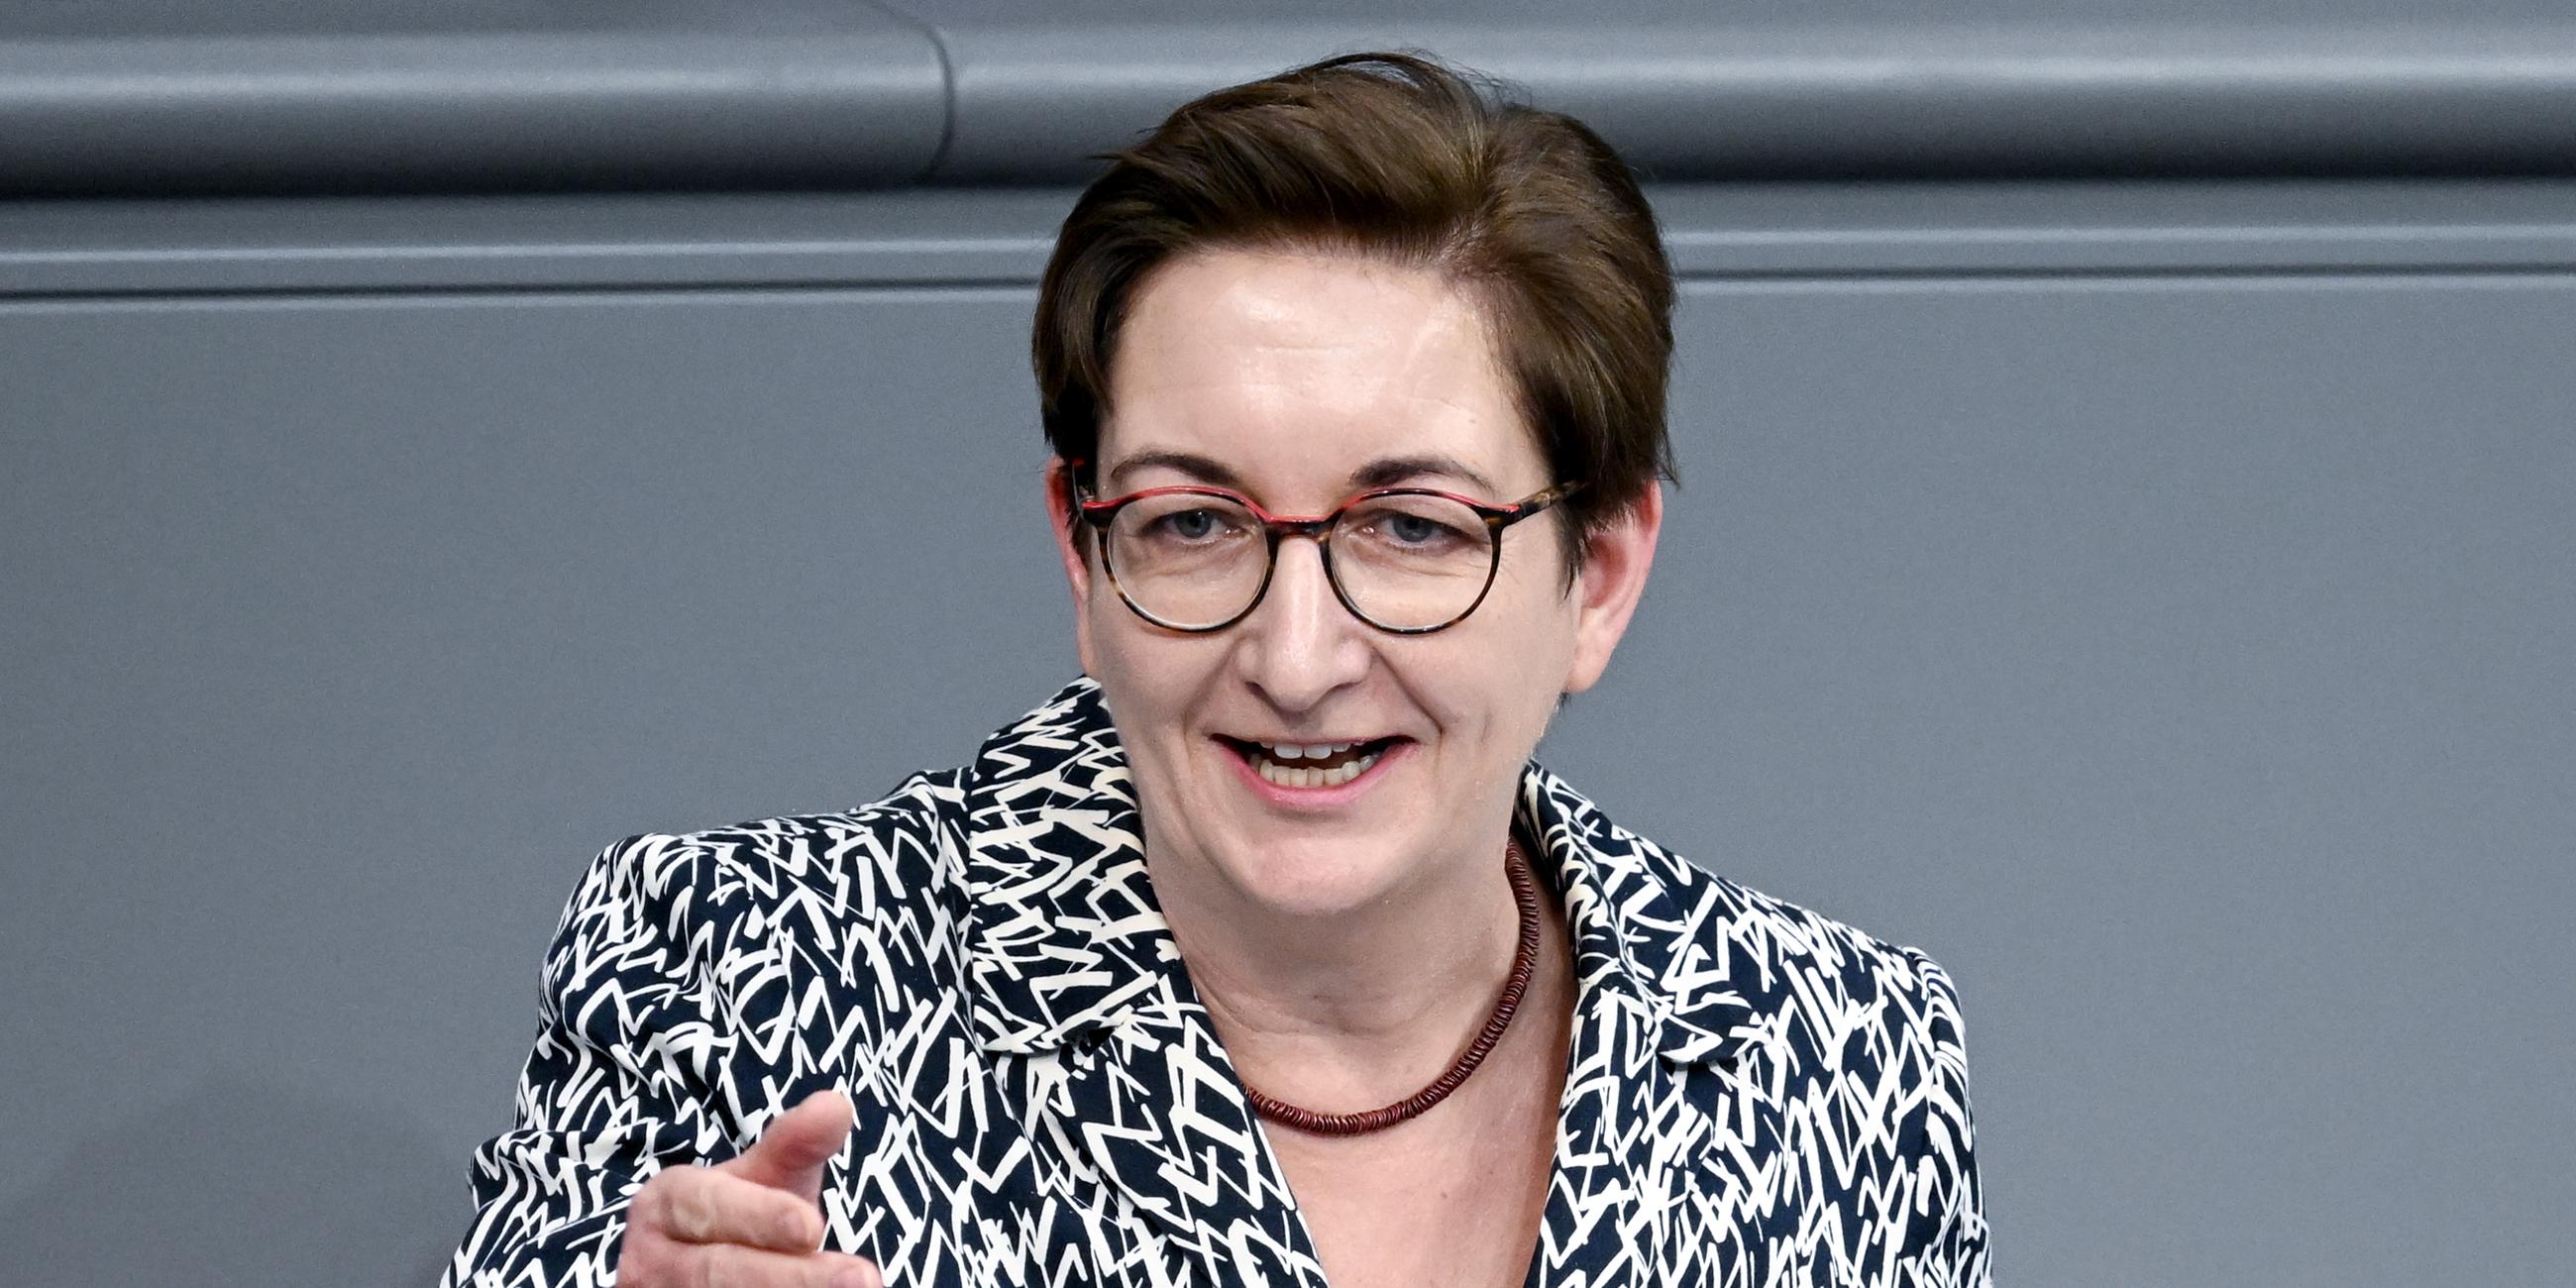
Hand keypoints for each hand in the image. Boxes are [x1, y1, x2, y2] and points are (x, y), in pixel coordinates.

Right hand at [616, 1090, 882, 1286]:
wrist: (705, 1276)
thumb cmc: (743, 1218)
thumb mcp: (766, 1178)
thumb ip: (795, 1145)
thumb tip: (835, 1104)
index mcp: (666, 1205)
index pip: (710, 1207)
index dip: (760, 1217)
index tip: (813, 1226)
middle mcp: (651, 1261)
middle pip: (719, 1272)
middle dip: (792, 1277)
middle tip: (861, 1278)